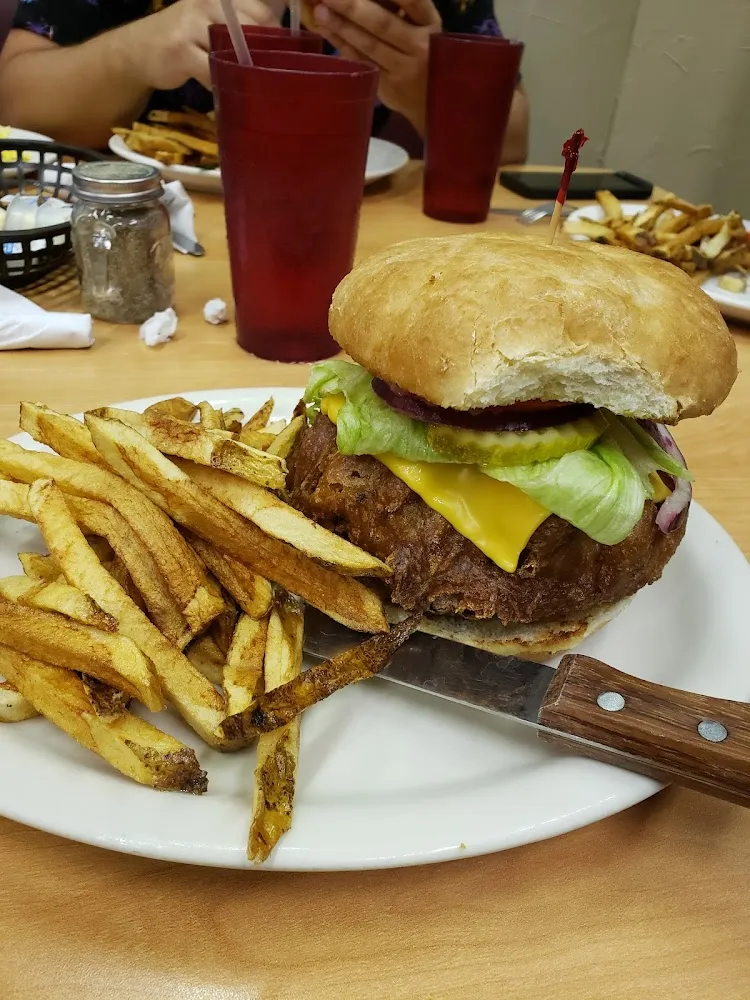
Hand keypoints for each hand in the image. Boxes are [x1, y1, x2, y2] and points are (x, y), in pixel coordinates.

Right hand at [119, 0, 283, 90]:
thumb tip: (280, 46)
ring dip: (242, 72)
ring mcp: (192, 24)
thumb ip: (239, 27)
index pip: (262, 11)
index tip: (279, 57)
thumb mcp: (211, 22)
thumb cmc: (183, 38)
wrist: (137, 50)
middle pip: (252, 30)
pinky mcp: (181, 49)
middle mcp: (207, 2)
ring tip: (246, 85)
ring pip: (233, 52)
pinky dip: (220, 84)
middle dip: (261, 56)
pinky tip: (221, 90)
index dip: (274, 36)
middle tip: (267, 76)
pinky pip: (212, 72)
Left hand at [312, 0, 440, 134]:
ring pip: (369, 45)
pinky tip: (326, 30)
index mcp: (429, 22)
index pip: (412, 0)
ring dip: (342, 27)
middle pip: (383, 24)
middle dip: (353, 6)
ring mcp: (403, 68)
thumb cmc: (422, 51)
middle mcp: (419, 45)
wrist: (432, 99)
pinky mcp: (387, 86)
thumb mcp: (420, 25)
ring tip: (319, 11)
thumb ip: (398, 8)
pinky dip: (342, 44)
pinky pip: (361, 61)